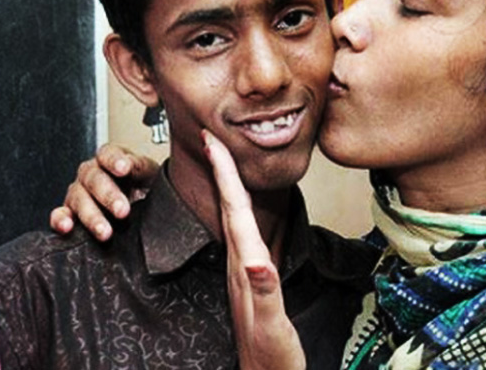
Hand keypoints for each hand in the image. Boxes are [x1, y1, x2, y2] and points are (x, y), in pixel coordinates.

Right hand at [48, 143, 157, 241]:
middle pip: (93, 178)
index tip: (125, 168)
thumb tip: (143, 167)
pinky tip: (67, 227)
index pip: (108, 154)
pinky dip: (61, 220)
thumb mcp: (152, 177)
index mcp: (112, 160)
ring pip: (78, 199)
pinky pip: (60, 215)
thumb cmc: (147, 192)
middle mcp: (92, 174)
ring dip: (91, 216)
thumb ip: (143, 169)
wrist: (143, 214)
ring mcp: (79, 193)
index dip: (115, 160)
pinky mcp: (71, 214)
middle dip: (108, 195)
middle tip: (122, 210)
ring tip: (105, 232)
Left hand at [204, 131, 303, 369]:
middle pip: (230, 208)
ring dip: (228, 188)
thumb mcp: (273, 326)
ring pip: (233, 221)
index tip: (212, 142)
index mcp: (247, 268)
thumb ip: (266, 293)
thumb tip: (258, 262)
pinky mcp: (250, 284)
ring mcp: (243, 274)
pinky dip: (240, 215)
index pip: (234, 211)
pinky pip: (242, 238)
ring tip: (223, 162)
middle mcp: (241, 266)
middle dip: (221, 170)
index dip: (225, 174)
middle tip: (212, 137)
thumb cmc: (273, 358)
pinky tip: (240, 209)